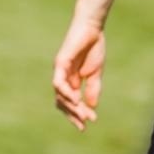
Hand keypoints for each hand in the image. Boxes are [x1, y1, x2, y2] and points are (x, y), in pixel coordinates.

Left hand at [52, 17, 104, 131]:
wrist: (92, 28)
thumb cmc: (93, 47)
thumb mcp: (95, 73)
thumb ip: (92, 89)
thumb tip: (91, 107)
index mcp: (71, 80)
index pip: (69, 102)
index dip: (77, 113)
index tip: (87, 124)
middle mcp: (63, 77)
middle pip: (63, 101)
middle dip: (74, 114)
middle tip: (84, 124)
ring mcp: (60, 70)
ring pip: (60, 94)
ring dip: (71, 106)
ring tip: (82, 114)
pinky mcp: (60, 63)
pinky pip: (58, 82)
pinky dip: (65, 92)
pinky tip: (75, 99)